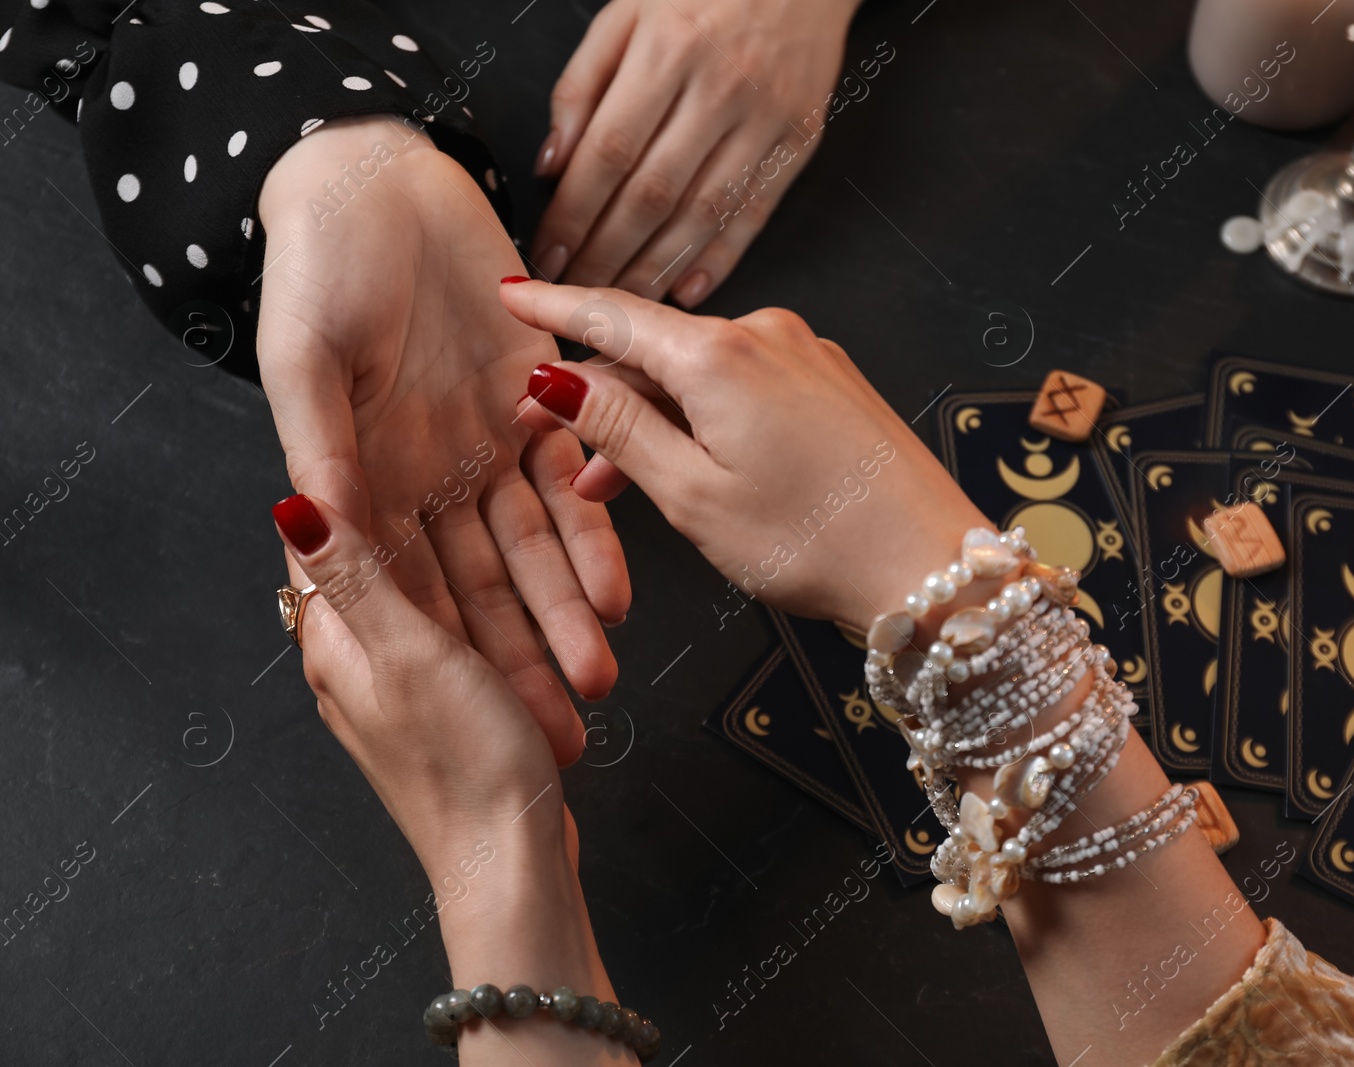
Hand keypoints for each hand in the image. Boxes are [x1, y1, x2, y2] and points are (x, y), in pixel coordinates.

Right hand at [256, 117, 630, 762]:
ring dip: (567, 605)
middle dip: (524, 651)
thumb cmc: (317, 269)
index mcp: (369, 479)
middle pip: (484, 580)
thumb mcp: (302, 362)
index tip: (481, 720)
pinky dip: (593, 527)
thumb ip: (321, 447)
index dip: (447, 654)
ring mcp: (489, 440)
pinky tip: (618, 585)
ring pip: (536, 541)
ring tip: (600, 664)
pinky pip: (574, 472)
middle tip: (565, 717)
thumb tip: (316, 532)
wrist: (374, 185)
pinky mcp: (537, 396)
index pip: (411, 586)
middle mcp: (433, 473)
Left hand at [272, 493, 624, 1064]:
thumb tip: (289, 498)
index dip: (350, 474)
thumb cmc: (461, 767)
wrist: (513, 863)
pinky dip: (516, 602)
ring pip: (456, 589)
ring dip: (492, 555)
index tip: (391, 422)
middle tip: (487, 450)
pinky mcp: (466, 699)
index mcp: (336, 640)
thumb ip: (353, 575)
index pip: (323, 537)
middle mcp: (368, 655)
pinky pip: (488, 627)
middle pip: (400, 556)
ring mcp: (420, 678)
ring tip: (534, 509)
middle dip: (443, 505)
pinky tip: (551, 579)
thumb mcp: (406, 654)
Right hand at [500, 280, 988, 629]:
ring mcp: (805, 354)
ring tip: (621, 488)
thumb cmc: (818, 540)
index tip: (510, 295)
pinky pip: (745, 385)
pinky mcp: (830, 381)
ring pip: (700, 373)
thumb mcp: (692, 495)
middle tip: (555, 451)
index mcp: (721, 355)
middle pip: (656, 348)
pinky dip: (705, 418)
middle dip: (601, 396)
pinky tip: (692, 467)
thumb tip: (555, 379)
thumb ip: (618, 428)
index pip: (612, 313)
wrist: (928, 562)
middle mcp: (767, 335)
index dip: (552, 307)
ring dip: (654, 419)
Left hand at [531, 0, 862, 306]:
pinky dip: (720, 258)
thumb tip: (552, 164)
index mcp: (668, 50)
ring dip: (656, 268)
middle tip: (576, 295)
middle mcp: (719, 89)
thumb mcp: (628, 9)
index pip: (606, 153)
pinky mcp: (798, 140)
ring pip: (701, 213)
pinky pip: (755, 212)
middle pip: (652, 194)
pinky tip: (686, 289)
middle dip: (606, 255)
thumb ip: (583, 84)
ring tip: (621, 303)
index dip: (572, 214)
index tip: (547, 255)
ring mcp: (764, 119)